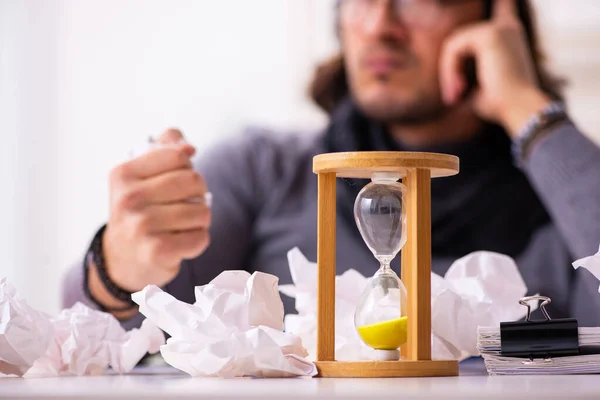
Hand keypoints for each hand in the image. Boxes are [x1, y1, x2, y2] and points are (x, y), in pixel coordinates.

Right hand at [102, 128, 210, 291]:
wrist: (123, 259)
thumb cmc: (140, 210)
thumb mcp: (141, 176)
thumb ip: (164, 148)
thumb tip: (188, 147)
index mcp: (123, 174)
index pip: (179, 156)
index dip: (188, 168)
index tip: (178, 181)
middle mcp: (128, 199)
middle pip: (194, 181)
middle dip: (199, 194)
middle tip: (185, 204)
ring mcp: (140, 226)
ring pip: (202, 211)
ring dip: (200, 219)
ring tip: (182, 225)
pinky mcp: (157, 251)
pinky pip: (201, 237)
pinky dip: (198, 240)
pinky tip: (181, 242)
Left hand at [440, 0, 551, 136]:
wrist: (520, 109)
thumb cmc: (502, 105)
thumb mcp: (478, 88)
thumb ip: (465, 76)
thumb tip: (450, 86)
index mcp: (508, 36)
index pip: (503, 7)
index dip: (501, 1)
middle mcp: (507, 27)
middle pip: (460, 39)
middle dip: (450, 69)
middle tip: (453, 97)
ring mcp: (499, 28)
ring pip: (453, 45)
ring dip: (448, 73)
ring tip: (455, 95)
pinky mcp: (489, 34)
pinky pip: (453, 48)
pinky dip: (449, 70)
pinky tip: (459, 87)